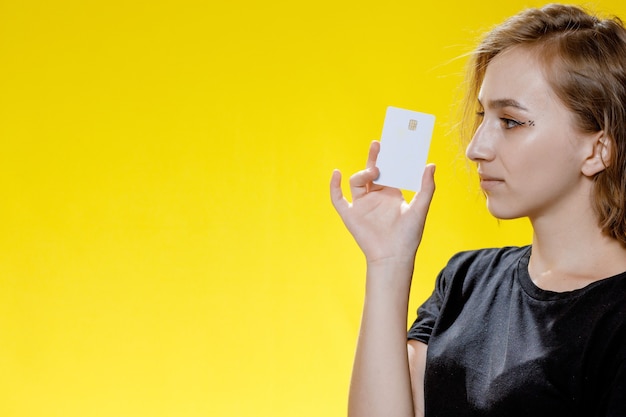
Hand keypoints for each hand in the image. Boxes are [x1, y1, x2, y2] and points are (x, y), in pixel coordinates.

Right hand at [330, 141, 435, 263]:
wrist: (393, 256)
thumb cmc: (408, 236)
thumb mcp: (420, 209)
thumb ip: (426, 187)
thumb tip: (430, 165)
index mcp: (391, 194)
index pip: (388, 171)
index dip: (389, 159)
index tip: (393, 145)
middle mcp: (375, 197)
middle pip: (371, 171)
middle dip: (374, 157)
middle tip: (378, 143)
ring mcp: (362, 205)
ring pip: (356, 181)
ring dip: (362, 174)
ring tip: (372, 173)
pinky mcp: (350, 214)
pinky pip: (338, 198)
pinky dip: (334, 186)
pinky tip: (337, 174)